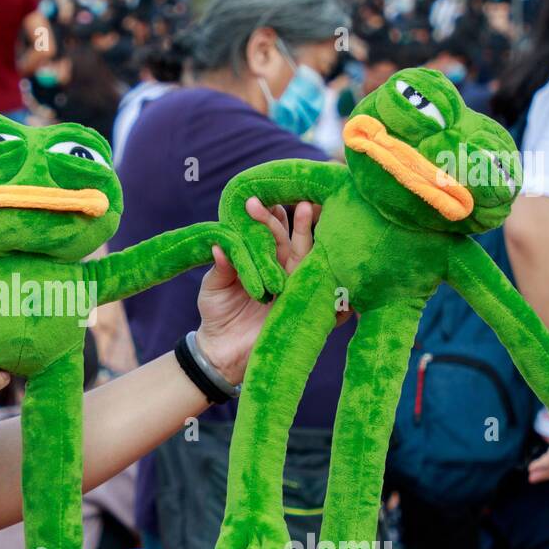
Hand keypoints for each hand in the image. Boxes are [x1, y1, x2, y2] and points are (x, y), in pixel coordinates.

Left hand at [196, 200, 327, 383]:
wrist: (222, 352)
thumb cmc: (217, 314)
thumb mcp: (214, 287)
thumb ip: (220, 267)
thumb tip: (218, 246)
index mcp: (265, 261)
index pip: (272, 233)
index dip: (270, 216)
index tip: (264, 196)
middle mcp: (285, 271)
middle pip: (294, 241)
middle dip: (292, 219)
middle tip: (287, 198)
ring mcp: (297, 289)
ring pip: (309, 258)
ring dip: (309, 235)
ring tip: (307, 209)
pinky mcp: (306, 310)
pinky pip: (326, 294)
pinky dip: (332, 278)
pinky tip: (334, 256)